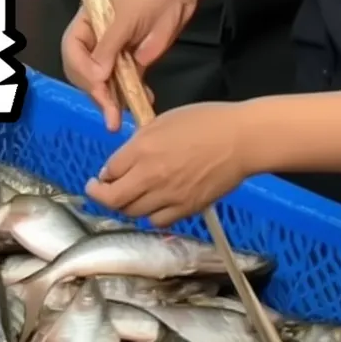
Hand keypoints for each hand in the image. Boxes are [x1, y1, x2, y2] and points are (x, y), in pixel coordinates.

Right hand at [61, 0, 199, 130]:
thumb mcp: (127, 17)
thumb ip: (109, 46)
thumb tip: (96, 76)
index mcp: (87, 22)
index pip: (72, 50)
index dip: (82, 69)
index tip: (100, 81)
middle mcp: (97, 39)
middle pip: (85, 72)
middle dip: (95, 92)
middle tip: (110, 111)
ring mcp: (115, 53)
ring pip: (105, 83)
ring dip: (112, 101)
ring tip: (120, 119)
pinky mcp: (134, 62)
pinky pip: (126, 85)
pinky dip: (131, 97)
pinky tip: (143, 103)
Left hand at [85, 103, 250, 226]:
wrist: (240, 139)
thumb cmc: (205, 120)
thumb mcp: (165, 120)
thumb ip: (141, 141)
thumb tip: (125, 158)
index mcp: (143, 149)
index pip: (110, 170)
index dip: (104, 174)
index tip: (104, 174)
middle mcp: (150, 176)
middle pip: (114, 199)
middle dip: (102, 195)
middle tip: (100, 191)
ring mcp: (168, 196)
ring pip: (133, 212)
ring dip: (126, 205)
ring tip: (129, 197)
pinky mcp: (186, 209)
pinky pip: (158, 221)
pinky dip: (151, 215)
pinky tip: (154, 205)